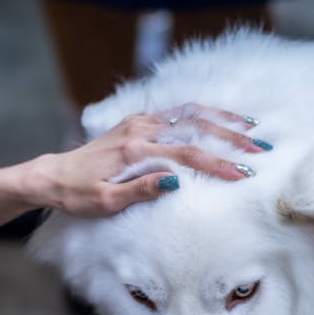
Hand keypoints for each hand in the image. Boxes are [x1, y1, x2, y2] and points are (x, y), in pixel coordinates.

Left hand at [25, 103, 270, 217]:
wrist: (54, 175)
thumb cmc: (79, 195)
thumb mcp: (106, 202)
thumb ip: (141, 190)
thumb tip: (175, 182)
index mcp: (135, 151)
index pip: (186, 155)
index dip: (217, 164)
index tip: (242, 174)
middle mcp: (140, 130)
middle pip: (194, 127)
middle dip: (230, 138)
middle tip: (258, 150)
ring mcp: (139, 122)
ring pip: (188, 114)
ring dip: (220, 120)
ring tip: (250, 128)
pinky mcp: (137, 123)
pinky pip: (175, 112)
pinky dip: (201, 114)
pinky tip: (219, 119)